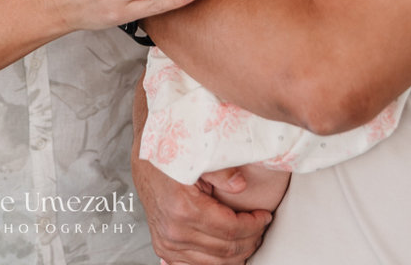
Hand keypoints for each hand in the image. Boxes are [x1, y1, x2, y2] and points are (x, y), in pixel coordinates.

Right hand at [134, 156, 269, 264]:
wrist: (146, 160)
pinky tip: (228, 250)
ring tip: (249, 236)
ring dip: (237, 253)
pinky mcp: (164, 248)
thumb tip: (241, 185)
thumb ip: (221, 171)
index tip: (264, 216)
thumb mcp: (198, 156)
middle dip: (250, 239)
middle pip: (226, 249)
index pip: (231, 229)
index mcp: (183, 208)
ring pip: (214, 263)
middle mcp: (173, 230)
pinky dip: (216, 261)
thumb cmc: (170, 157)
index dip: (254, 224)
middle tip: (260, 225)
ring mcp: (167, 243)